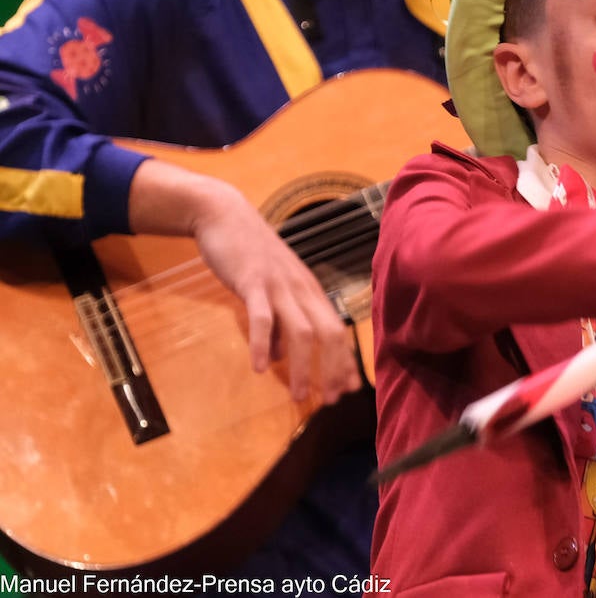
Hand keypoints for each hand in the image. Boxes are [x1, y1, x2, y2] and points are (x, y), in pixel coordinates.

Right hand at [129, 159, 361, 403]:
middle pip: (330, 333)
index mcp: (310, 291)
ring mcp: (279, 285)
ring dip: (303, 366)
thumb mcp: (271, 288)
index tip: (350, 388)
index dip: (346, 360)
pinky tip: (260, 367)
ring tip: (299, 395)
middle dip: (334, 369)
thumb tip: (281, 355)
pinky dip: (264, 344)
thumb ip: (279, 320)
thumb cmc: (250, 254)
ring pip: (302, 331)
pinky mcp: (253, 281)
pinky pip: (263, 317)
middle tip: (331, 399)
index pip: (338, 330)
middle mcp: (302, 289)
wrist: (225, 214)